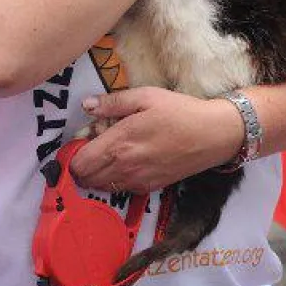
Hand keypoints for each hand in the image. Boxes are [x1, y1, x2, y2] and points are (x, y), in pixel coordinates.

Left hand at [70, 87, 243, 193]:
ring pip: (101, 186)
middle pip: (86, 179)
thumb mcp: (145, 96)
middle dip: (81, 165)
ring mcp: (137, 181)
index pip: (80, 163)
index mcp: (120, 143)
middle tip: (90, 146)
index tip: (78, 141)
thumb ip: (112, 102)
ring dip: (96, 174)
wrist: (212, 135)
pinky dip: (114, 179)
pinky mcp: (150, 188)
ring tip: (107, 153)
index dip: (72, 154)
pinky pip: (120, 188)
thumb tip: (86, 106)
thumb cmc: (178, 111)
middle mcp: (125, 167)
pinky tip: (125, 161)